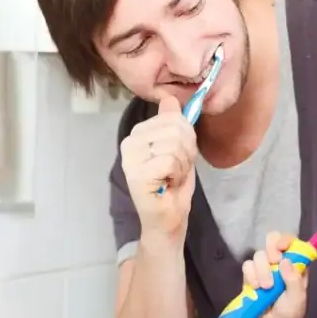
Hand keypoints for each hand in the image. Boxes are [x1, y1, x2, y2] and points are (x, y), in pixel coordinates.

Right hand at [120, 96, 197, 239]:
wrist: (168, 218)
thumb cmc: (172, 185)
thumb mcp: (179, 148)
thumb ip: (173, 123)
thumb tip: (170, 98)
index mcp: (137, 134)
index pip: (173, 118)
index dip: (186, 137)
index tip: (179, 157)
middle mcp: (130, 142)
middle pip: (175, 128)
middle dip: (186, 151)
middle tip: (177, 170)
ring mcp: (131, 158)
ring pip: (174, 143)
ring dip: (183, 164)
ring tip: (172, 177)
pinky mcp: (137, 173)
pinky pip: (170, 159)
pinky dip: (177, 173)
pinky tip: (168, 184)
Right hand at [242, 232, 307, 317]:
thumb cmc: (290, 314)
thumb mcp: (298, 298)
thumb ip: (294, 280)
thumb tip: (286, 261)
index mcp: (295, 265)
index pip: (292, 243)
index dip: (286, 240)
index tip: (282, 246)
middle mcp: (279, 263)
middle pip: (272, 240)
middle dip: (271, 250)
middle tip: (274, 262)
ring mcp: (264, 269)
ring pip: (258, 255)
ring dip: (262, 270)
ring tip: (266, 287)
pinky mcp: (250, 277)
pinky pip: (247, 266)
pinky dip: (250, 276)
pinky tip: (256, 288)